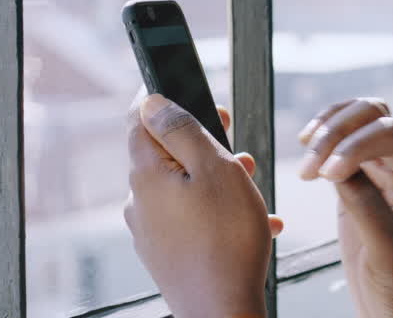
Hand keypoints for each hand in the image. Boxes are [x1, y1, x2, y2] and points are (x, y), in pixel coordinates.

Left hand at [124, 91, 283, 317]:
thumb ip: (182, 130)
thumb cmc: (226, 239)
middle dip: (205, 145)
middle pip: (166, 154)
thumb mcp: (215, 168)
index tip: (194, 96)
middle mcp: (140, 201)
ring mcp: (151, 231)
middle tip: (239, 151)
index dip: (165, 100)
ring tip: (251, 189)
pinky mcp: (166, 253)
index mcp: (146, 174)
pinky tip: (254, 223)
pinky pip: (192, 218)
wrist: (222, 311)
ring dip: (218, 180)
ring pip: (184, 187)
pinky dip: (220, 213)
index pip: (138, 119)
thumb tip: (151, 101)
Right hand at [298, 98, 392, 317]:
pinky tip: (307, 163)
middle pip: (372, 116)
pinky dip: (321, 148)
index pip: (391, 135)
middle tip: (308, 168)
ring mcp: (384, 175)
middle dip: (336, 130)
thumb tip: (338, 169)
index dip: (355, 145)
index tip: (327, 176)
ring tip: (305, 164)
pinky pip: (341, 152)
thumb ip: (368, 209)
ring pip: (355, 125)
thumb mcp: (391, 254)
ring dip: (326, 132)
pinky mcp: (361, 188)